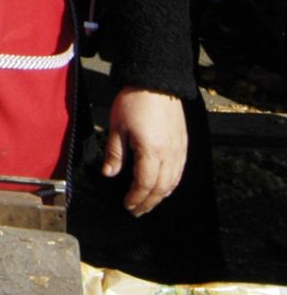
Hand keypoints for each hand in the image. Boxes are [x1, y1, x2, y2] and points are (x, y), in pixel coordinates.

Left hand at [104, 87, 186, 215]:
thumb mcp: (117, 127)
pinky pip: (179, 171)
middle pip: (161, 187)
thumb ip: (115, 153)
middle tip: (136, 211)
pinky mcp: (183, 144)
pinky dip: (171, 184)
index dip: (136, 198)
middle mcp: (169, 153)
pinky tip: (162, 187)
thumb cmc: (134, 102)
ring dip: (160, 196)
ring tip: (148, 204)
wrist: (157, 83)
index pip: (145, 183)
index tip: (127, 206)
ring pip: (173, 181)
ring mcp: (179, 149)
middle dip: (148, 202)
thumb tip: (109, 174)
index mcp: (151, 150)